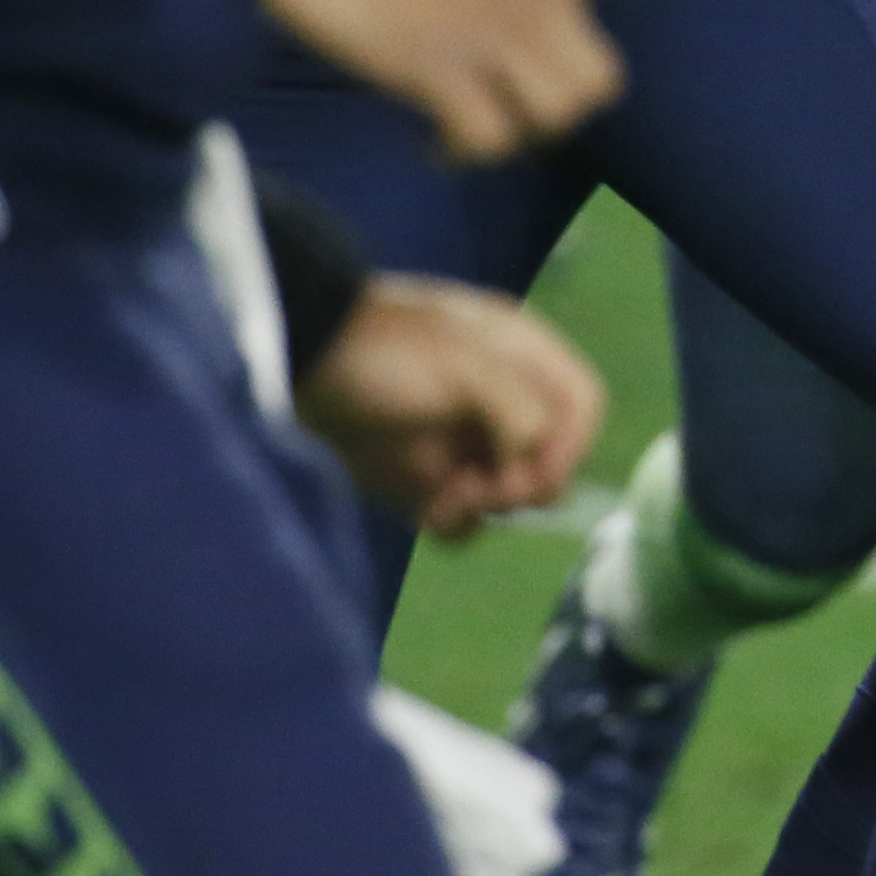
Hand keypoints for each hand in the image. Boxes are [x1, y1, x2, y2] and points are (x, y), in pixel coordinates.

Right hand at [258, 0, 621, 163]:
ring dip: (510, 137)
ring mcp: (481, 35)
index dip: (566, 78)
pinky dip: (459, 151)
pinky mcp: (431, 66)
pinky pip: (481, 135)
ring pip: (546, 120)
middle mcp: (523, 1)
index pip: (598, 48)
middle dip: (553, 116)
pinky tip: (427, 140)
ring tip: (466, 129)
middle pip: (589, 92)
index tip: (526, 79)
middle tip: (507, 115)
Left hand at [302, 273, 603, 533]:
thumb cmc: (383, 352)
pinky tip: (426, 512)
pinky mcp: (421, 480)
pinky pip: (461, 519)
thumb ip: (519, 410)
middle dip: (525, 482)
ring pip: (507, 496)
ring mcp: (460, 442)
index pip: (581, 405)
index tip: (537, 470)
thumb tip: (538, 462)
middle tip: (487, 487)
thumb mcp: (464, 366)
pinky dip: (452, 523)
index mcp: (518, 357)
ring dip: (486, 506)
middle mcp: (499, 402)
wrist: (295, 364)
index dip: (572, 443)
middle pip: (550, 459)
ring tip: (446, 496)